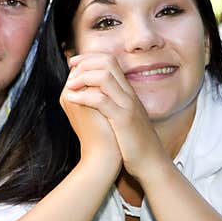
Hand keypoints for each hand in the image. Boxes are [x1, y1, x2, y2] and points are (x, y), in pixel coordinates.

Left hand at [63, 53, 168, 178]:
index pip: (110, 61)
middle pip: (108, 62)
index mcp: (128, 92)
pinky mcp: (123, 120)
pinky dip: (84, 96)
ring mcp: (127, 106)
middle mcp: (129, 94)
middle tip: (70, 68)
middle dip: (85, 61)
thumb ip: (112, 104)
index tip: (74, 62)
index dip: (90, 57)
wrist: (151, 162)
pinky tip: (72, 99)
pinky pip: (101, 100)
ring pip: (104, 77)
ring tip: (70, 86)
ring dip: (83, 77)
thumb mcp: (123, 117)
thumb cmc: (134, 143)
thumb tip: (92, 95)